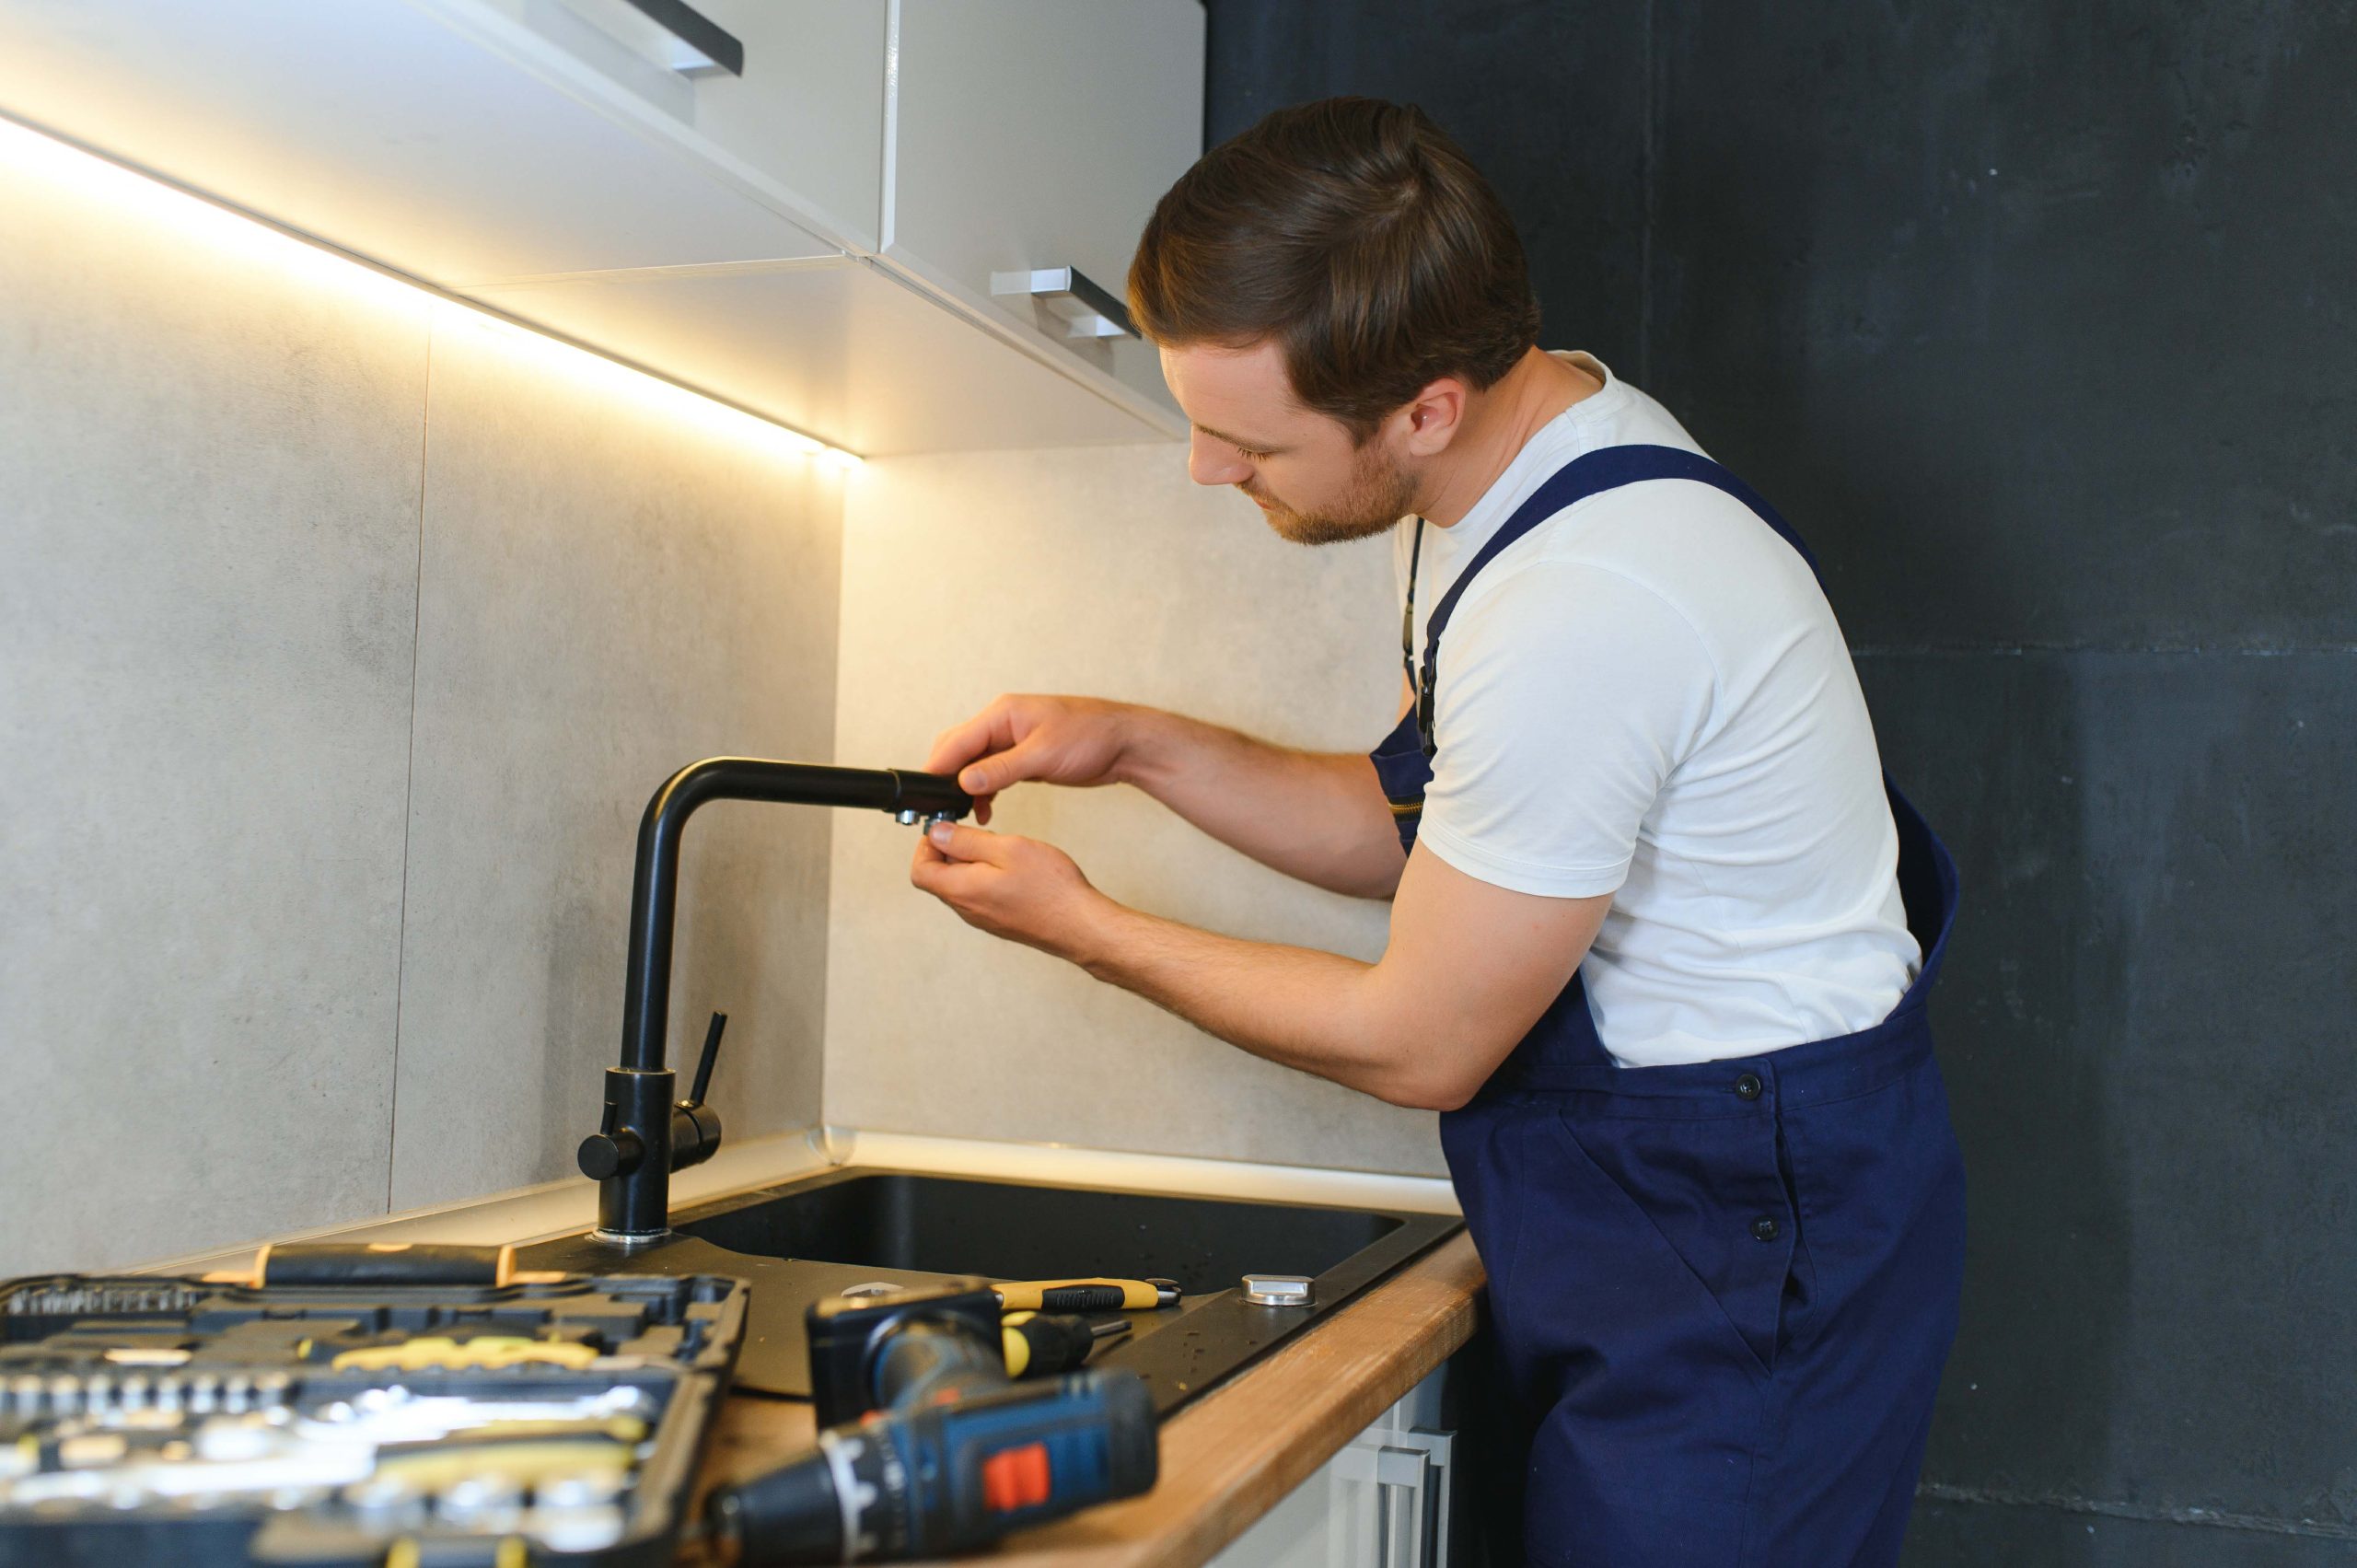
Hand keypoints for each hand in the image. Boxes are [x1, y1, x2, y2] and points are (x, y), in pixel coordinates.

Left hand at [910, 821, 1109, 959]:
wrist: (1080, 925)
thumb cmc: (1050, 888)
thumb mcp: (1007, 848)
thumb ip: (966, 841)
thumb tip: (937, 833)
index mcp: (962, 890)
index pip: (920, 871)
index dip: (927, 845)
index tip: (947, 828)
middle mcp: (967, 909)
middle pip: (938, 878)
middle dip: (950, 850)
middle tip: (979, 834)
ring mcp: (983, 918)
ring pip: (960, 885)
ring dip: (970, 863)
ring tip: (1000, 850)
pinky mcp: (998, 921)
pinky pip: (979, 895)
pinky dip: (985, 876)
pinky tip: (1011, 868)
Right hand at [924, 694, 1140, 824]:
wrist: (1126, 743)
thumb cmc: (1091, 737)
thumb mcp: (1043, 755)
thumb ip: (1001, 769)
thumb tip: (963, 781)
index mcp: (1002, 714)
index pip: (956, 741)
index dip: (937, 768)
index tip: (923, 794)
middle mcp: (1002, 724)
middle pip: (959, 750)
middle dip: (945, 778)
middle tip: (938, 810)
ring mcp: (1012, 740)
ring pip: (974, 763)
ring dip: (965, 788)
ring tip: (962, 816)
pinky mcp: (1023, 757)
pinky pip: (992, 772)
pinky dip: (984, 790)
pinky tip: (985, 810)